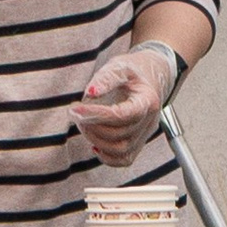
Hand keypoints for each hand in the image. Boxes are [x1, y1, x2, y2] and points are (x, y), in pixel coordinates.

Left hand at [74, 45, 178, 169]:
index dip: (96, 114)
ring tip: (84, 124)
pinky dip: (107, 157)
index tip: (75, 108)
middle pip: (119, 134)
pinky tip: (94, 144)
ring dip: (96, 140)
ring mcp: (145, 134)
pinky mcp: (138, 143)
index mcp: (147, 100)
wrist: (150, 79)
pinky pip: (125, 159)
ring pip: (121, 149)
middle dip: (92, 126)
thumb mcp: (120, 66)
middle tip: (76, 113)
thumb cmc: (135, 73)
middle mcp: (149, 120)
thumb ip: (106, 78)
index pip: (122, 115)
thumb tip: (90, 93)